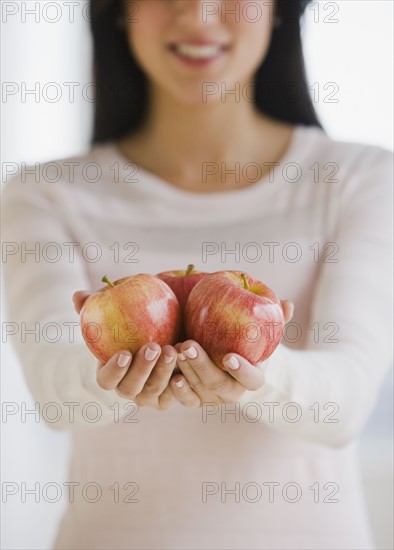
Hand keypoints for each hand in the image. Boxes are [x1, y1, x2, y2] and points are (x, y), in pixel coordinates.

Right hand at [73, 291, 177, 409]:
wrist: (170, 330)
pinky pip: (178, 396)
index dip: (113, 370)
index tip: (124, 352)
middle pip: (131, 389)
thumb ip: (95, 304)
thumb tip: (78, 296)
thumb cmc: (136, 320)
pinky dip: (182, 384)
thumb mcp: (117, 310)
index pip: (105, 380)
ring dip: (163, 372)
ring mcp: (151, 396)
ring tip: (173, 349)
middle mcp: (130, 389)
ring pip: (155, 392)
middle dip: (142, 369)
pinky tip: (187, 364)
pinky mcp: (173, 395)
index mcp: (110, 374)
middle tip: (154, 347)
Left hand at [170, 300, 293, 407]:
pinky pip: (186, 400)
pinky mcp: (196, 400)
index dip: (242, 370)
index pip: (252, 379)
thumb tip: (288, 304)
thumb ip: (274, 320)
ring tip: (174, 350)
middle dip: (202, 366)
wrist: (229, 363)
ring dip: (186, 371)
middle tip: (187, 345)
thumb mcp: (262, 332)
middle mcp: (233, 393)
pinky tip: (170, 374)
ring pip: (199, 391)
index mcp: (253, 377)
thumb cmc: (247, 343)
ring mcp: (213, 398)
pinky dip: (178, 390)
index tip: (229, 356)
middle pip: (218, 385)